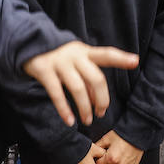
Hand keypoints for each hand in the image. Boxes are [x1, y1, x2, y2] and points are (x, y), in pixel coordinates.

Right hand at [21, 41, 138, 126]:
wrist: (28, 42)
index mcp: (85, 52)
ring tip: (87, 120)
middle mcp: (74, 56)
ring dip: (85, 107)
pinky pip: (57, 93)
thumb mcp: (76, 60)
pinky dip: (64, 109)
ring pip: (78, 88)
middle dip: (102, 98)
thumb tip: (97, 100)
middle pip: (95, 78)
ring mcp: (59, 63)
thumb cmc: (59, 55)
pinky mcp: (44, 71)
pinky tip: (69, 121)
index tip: (135, 61)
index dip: (121, 58)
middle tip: (102, 112)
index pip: (106, 54)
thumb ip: (87, 76)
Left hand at [94, 129, 142, 163]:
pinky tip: (121, 157)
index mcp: (111, 160)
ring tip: (114, 155)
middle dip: (104, 163)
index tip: (98, 156)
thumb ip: (97, 147)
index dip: (97, 160)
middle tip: (106, 154)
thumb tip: (90, 152)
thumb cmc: (122, 135)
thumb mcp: (106, 139)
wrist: (137, 133)